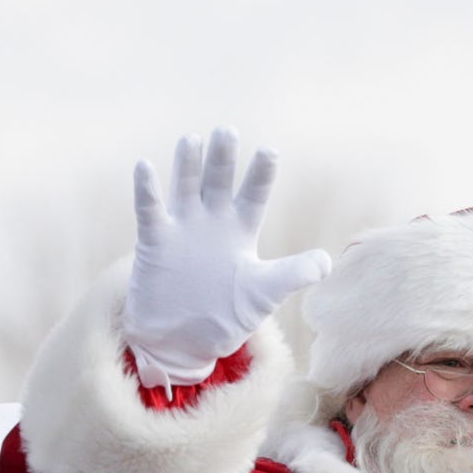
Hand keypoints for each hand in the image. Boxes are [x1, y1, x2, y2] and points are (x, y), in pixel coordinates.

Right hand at [122, 128, 333, 387]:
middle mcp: (212, 222)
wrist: (184, 342)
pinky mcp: (155, 241)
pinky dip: (147, 190)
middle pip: (219, 182)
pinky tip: (145, 166)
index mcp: (241, 231)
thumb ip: (294, 274)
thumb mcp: (264, 295)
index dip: (260, 174)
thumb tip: (327, 262)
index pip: (253, 195)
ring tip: (192, 140)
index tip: (269, 151)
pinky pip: (150, 209)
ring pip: (185, 187)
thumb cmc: (226, 316)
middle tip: (227, 131)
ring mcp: (183, 228)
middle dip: (223, 158)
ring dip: (187, 164)